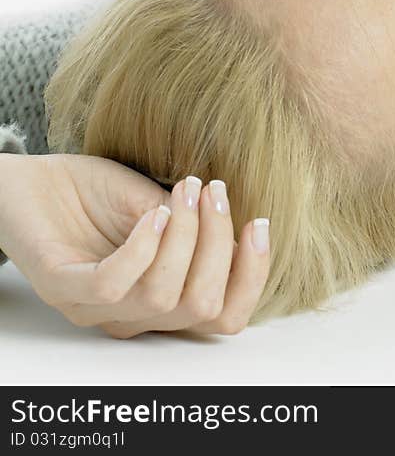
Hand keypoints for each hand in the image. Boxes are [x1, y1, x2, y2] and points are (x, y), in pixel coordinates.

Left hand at [0, 152, 270, 337]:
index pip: (224, 317)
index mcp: (163, 299)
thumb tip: (243, 229)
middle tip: (215, 192)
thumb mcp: (161, 206)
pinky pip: (115, 284)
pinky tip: (153, 212)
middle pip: (203, 308)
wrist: (34, 180)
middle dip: (220, 245)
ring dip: (186, 235)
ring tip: (186, 189)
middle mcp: (133, 315)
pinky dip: (144, 247)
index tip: (258, 223)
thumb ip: (196, 228)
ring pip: (164, 296)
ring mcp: (97, 308)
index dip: (253, 276)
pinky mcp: (63, 289)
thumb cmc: (99, 194)